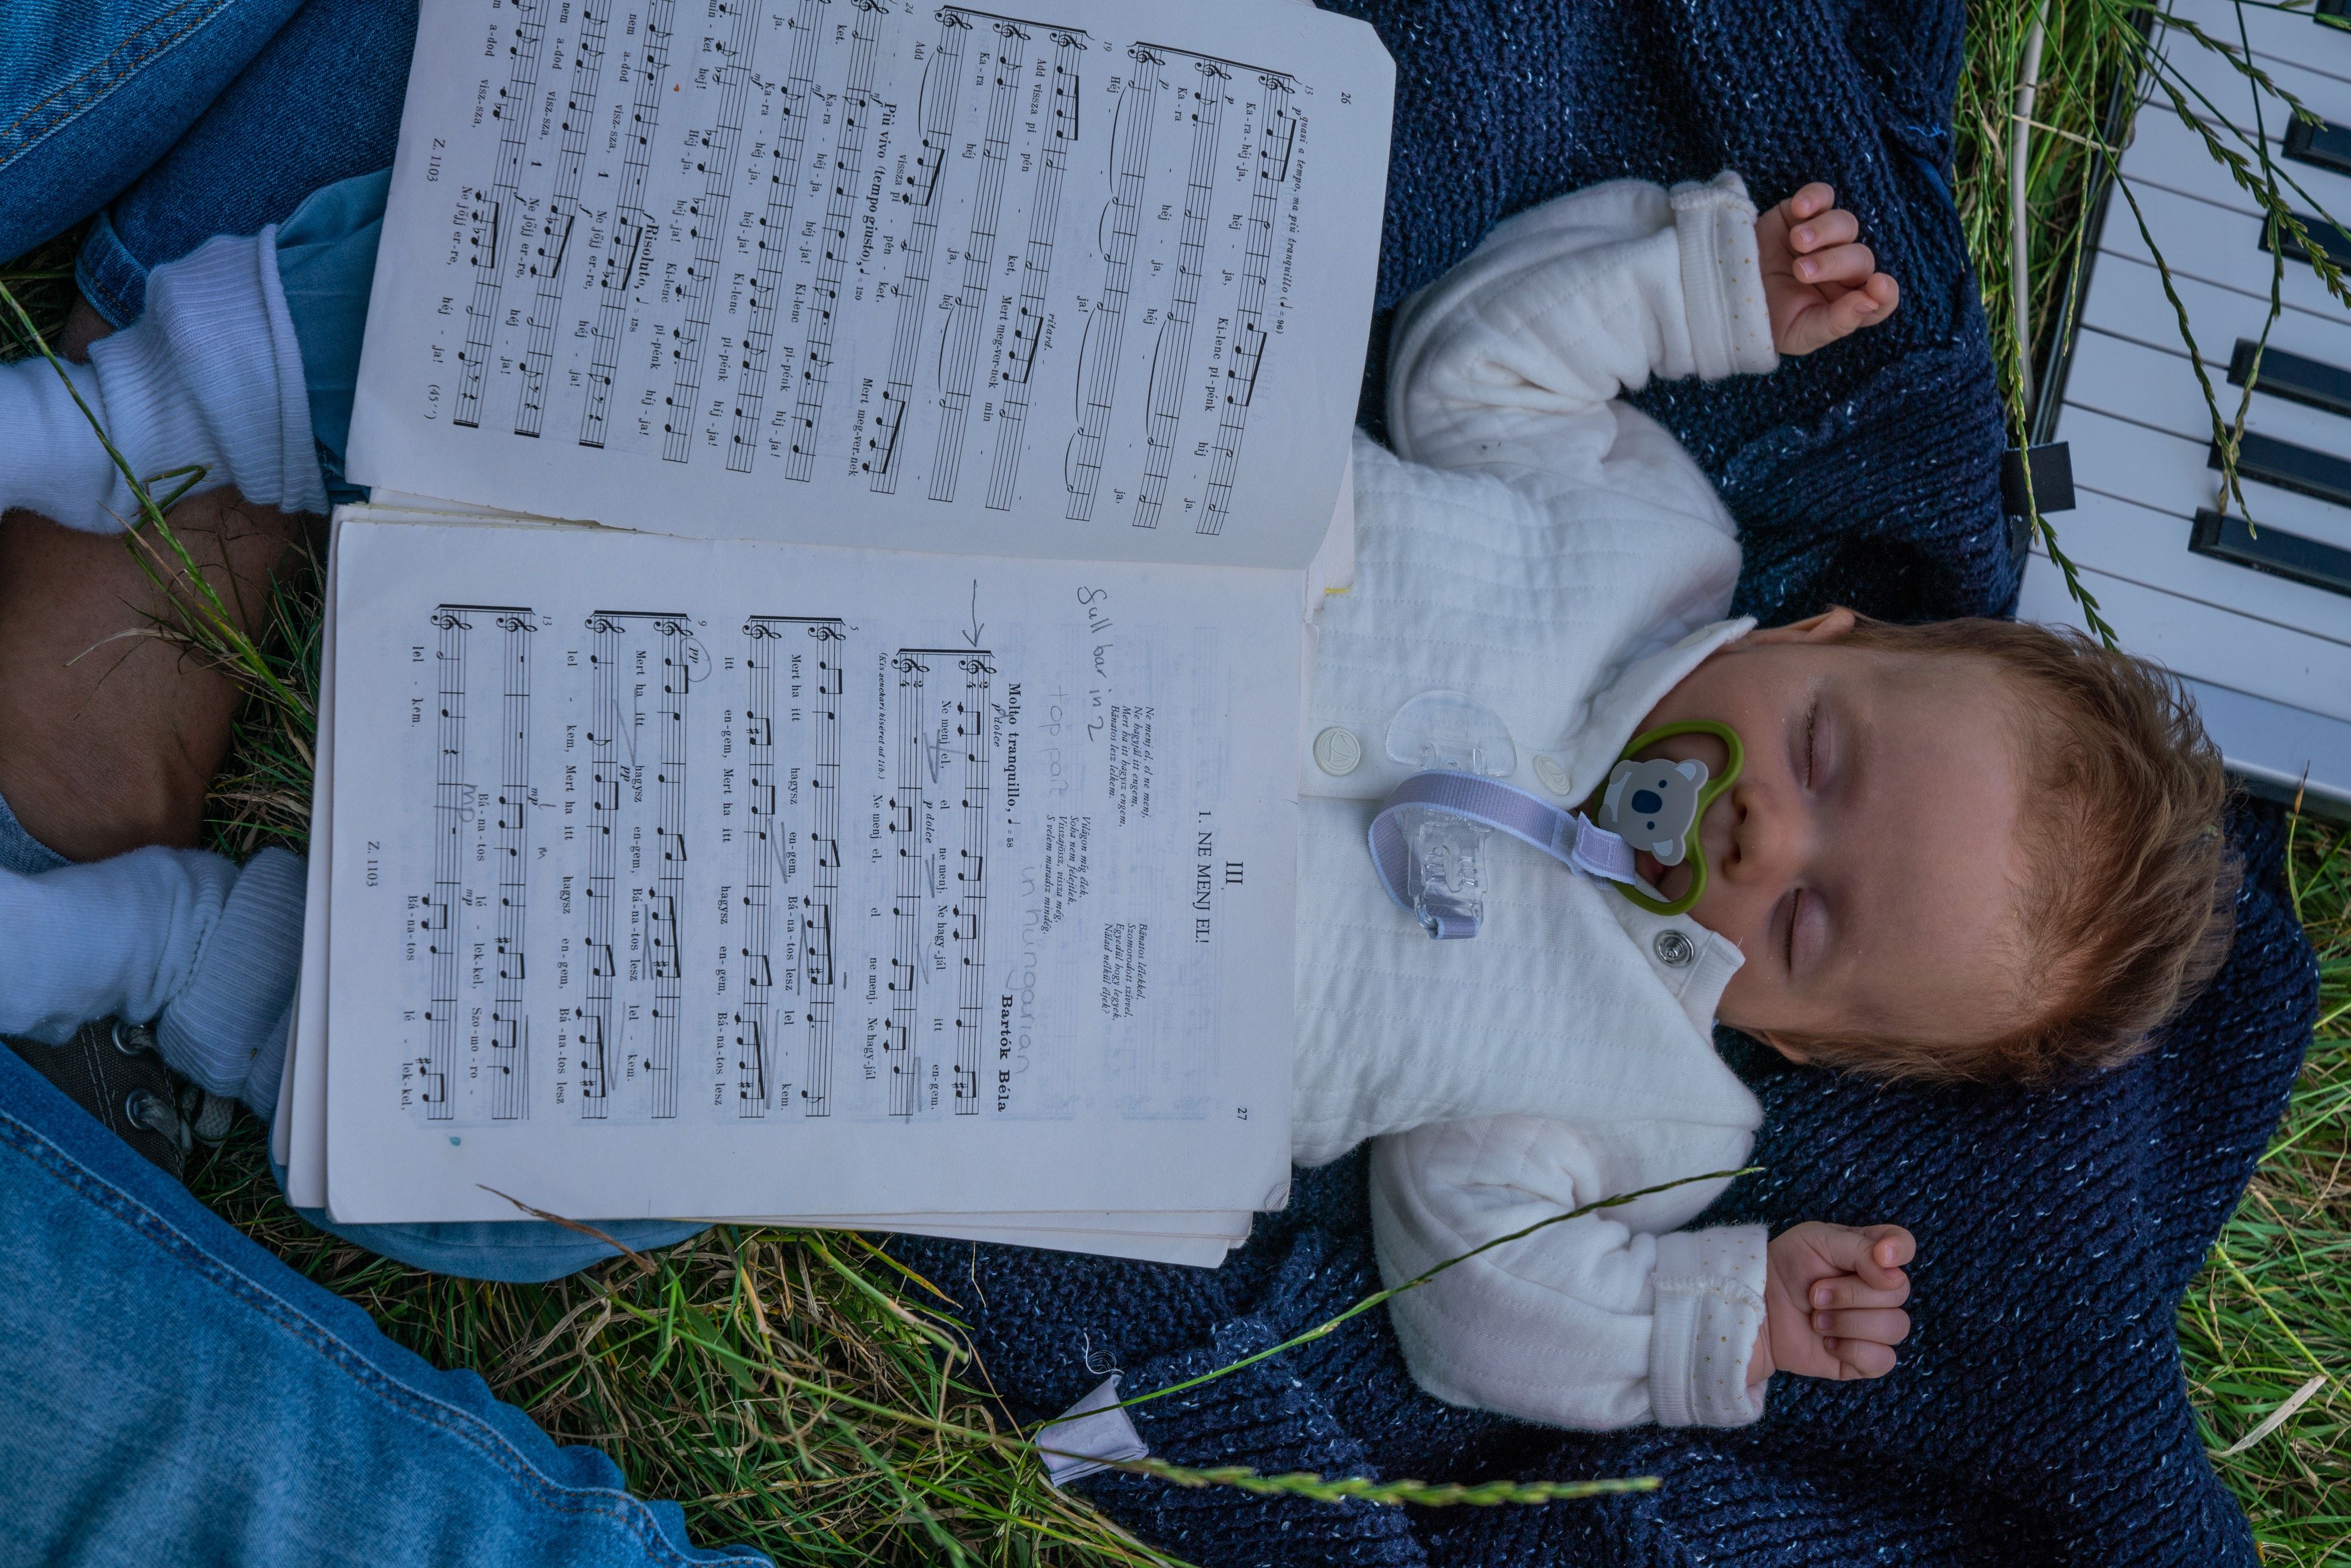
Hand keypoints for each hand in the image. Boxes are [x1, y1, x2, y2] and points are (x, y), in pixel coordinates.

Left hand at [1747, 1222, 1912, 1385]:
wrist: (1755, 1311)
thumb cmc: (1784, 1269)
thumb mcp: (1815, 1240)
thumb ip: (1860, 1248)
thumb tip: (1893, 1274)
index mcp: (1868, 1253)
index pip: (1903, 1245)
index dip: (1899, 1249)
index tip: (1880, 1256)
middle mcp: (1876, 1289)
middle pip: (1899, 1291)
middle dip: (1851, 1293)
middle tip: (1814, 1293)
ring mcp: (1872, 1326)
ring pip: (1895, 1326)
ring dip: (1848, 1322)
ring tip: (1816, 1319)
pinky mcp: (1863, 1359)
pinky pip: (1884, 1359)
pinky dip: (1853, 1350)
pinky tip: (1828, 1343)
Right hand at [1754, 183, 1899, 355]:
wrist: (1719, 296)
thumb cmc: (1764, 322)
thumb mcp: (1799, 334)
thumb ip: (1838, 322)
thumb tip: (1871, 301)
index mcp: (1844, 303)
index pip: (1882, 298)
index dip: (1886, 292)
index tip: (1878, 286)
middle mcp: (1839, 270)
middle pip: (1860, 258)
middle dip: (1835, 263)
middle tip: (1801, 271)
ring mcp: (1822, 240)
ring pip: (1846, 224)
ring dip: (1825, 231)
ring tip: (1798, 242)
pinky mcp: (1799, 214)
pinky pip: (1823, 196)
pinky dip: (1816, 198)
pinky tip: (1800, 210)